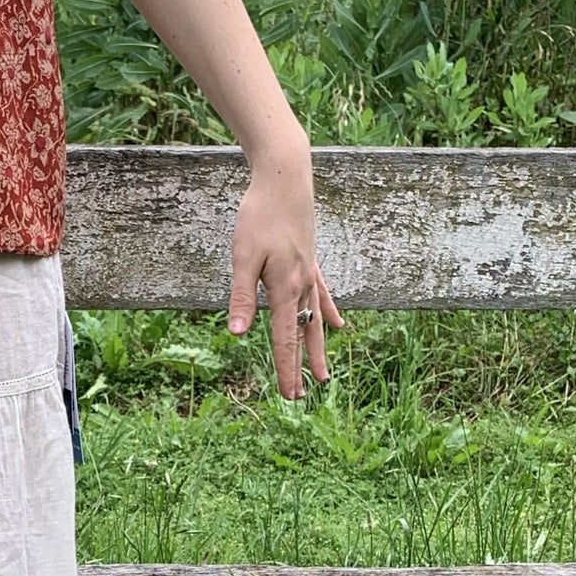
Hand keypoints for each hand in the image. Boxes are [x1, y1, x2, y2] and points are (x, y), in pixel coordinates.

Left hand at [225, 143, 343, 399]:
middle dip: (299, 367)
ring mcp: (309, 274)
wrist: (285, 179)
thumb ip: (241, 296)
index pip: (283, 339)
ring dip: (317, 349)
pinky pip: (323, 295)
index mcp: (283, 289)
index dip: (285, 368)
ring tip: (324, 376)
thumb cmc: (259, 216)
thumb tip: (237, 333)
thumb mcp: (242, 256)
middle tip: (299, 396)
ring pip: (316, 321)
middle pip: (302, 336)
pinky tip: (338, 326)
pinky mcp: (310, 261)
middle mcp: (301, 287)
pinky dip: (329, 312)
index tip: (288, 395)